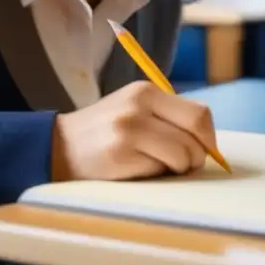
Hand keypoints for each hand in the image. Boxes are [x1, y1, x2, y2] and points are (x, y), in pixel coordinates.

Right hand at [50, 81, 218, 180]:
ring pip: (183, 153)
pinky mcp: (120, 153)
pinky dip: (159, 174)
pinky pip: (160, 168)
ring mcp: (129, 128)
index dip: (208, 137)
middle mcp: (139, 105)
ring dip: (179, 168)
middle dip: (200, 154)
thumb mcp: (134, 111)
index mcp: (147, 91)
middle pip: (196, 130)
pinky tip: (140, 170)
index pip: (199, 113)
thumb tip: (208, 141)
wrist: (56, 148)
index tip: (203, 150)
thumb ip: (168, 118)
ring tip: (159, 167)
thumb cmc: (104, 134)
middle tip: (187, 165)